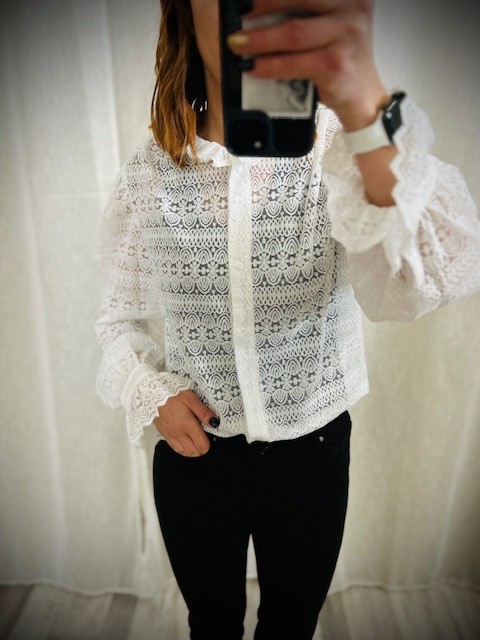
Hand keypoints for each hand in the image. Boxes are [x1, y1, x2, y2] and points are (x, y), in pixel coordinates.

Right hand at [153, 390, 219, 456]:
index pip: (201, 445)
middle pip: (194, 451)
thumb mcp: (191, 398)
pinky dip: (182, 449)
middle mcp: (178, 433)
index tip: (210, 438)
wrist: (152, 392)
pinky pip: (174, 448)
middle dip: (201, 449)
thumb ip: (203, 412)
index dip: (208, 444)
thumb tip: (215, 423)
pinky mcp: (163, 434)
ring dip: (192, 451)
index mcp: (187, 425)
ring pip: (184, 452)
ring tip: (196, 443)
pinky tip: (186, 444)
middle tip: (204, 440)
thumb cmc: (173, 393)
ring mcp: (170, 435)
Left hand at [227, 0, 390, 130]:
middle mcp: (352, 8)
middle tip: (237, 18)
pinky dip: (270, 66)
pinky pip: (294, 64)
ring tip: (238, 45)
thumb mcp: (327, 28)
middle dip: (261, 8)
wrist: (362, 97)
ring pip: (293, 33)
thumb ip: (304, 14)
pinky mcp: (337, 64)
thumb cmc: (340, 61)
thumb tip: (258, 12)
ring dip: (259, 40)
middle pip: (297, 0)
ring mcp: (348, 36)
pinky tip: (254, 68)